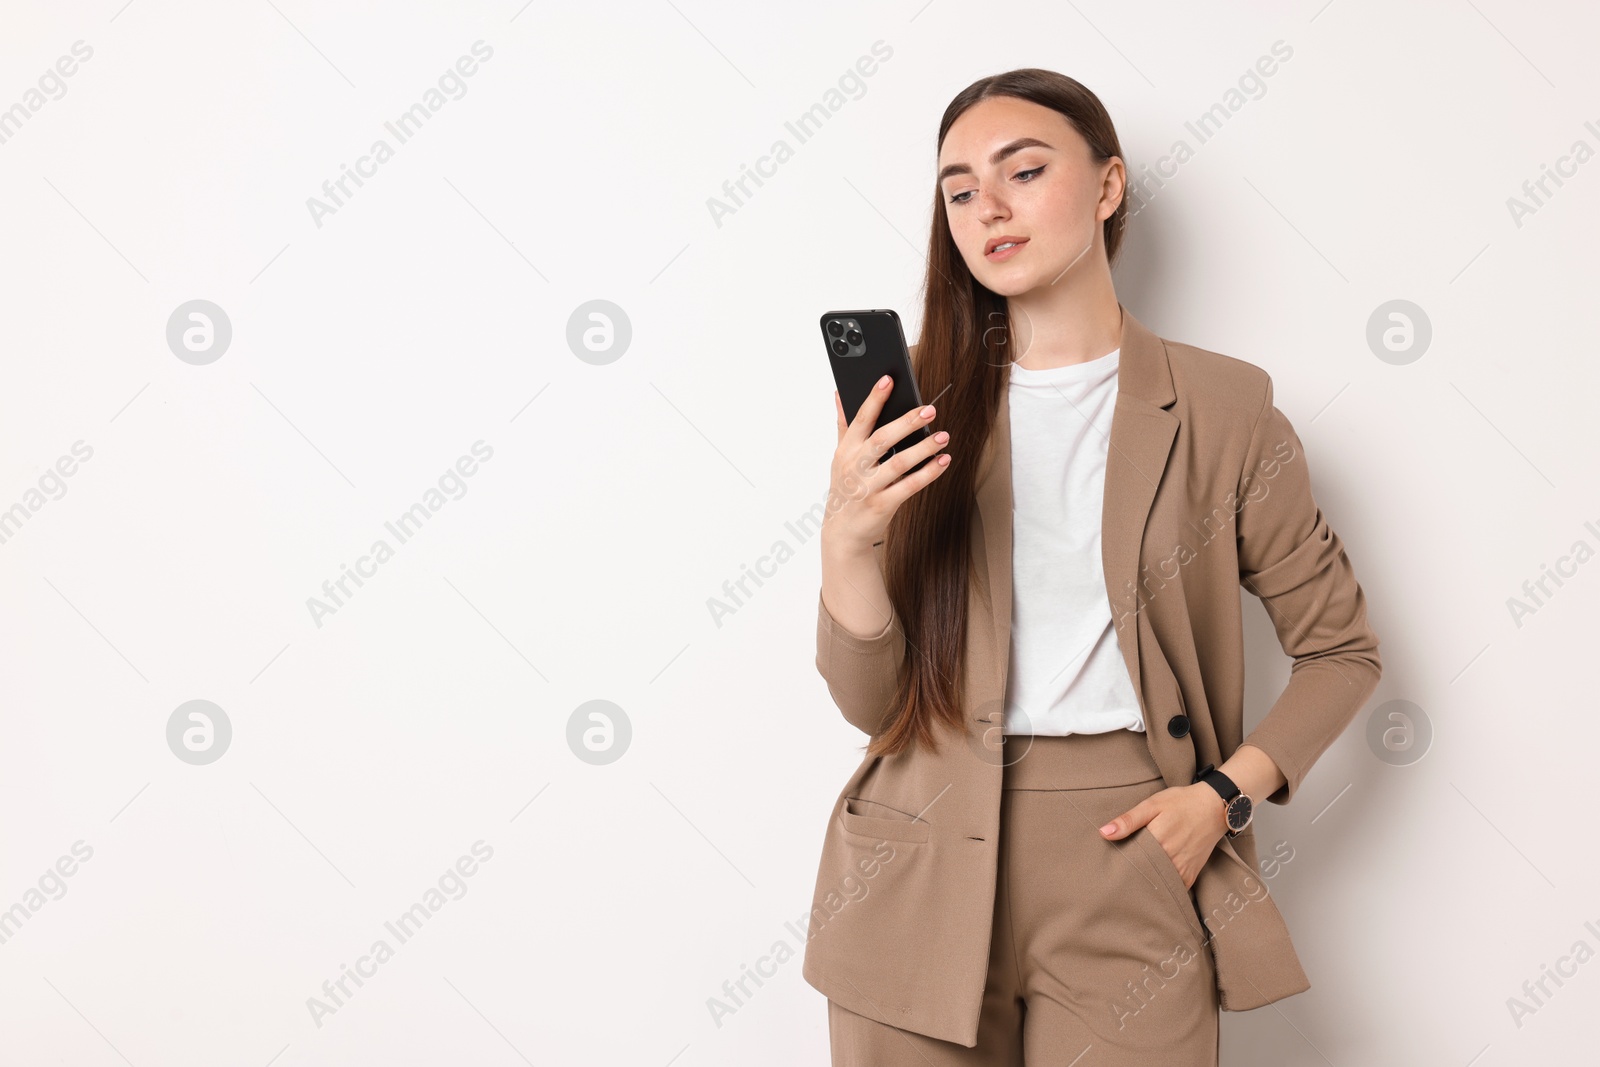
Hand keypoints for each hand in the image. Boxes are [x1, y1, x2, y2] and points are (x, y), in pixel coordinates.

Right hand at [823, 375, 951, 555]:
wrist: (843, 532)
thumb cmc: (845, 489)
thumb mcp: (840, 457)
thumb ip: (844, 425)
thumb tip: (840, 393)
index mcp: (846, 451)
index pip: (861, 419)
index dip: (874, 399)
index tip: (888, 380)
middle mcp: (855, 467)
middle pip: (882, 439)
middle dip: (907, 423)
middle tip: (930, 410)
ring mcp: (868, 487)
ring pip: (899, 463)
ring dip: (923, 448)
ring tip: (943, 436)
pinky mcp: (882, 505)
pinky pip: (909, 486)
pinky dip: (928, 473)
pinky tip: (942, 461)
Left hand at [1099, 784, 1226, 888]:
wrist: (1215, 808)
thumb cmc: (1181, 802)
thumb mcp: (1153, 804)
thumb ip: (1129, 820)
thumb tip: (1103, 833)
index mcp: (1157, 839)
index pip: (1129, 859)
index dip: (1117, 862)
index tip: (1108, 863)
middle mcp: (1170, 858)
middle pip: (1142, 873)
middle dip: (1129, 874)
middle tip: (1116, 874)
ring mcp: (1182, 868)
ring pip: (1157, 883)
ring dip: (1145, 882)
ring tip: (1131, 879)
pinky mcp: (1191, 874)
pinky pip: (1173, 888)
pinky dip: (1162, 887)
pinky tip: (1151, 883)